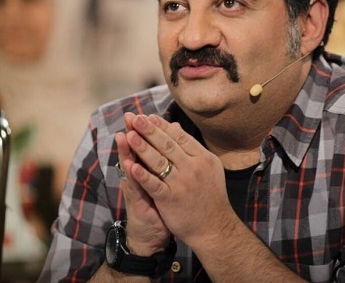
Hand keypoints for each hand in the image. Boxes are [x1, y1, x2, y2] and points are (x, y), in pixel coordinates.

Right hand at [115, 113, 170, 255]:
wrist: (153, 236)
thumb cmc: (160, 203)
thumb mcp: (164, 179)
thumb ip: (166, 158)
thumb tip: (174, 133)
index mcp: (148, 169)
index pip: (146, 145)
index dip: (145, 130)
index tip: (143, 113)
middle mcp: (139, 176)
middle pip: (135, 151)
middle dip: (134, 134)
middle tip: (129, 117)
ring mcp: (137, 189)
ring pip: (131, 167)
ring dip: (127, 151)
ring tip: (123, 135)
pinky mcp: (138, 204)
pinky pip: (135, 189)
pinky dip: (133, 177)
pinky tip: (130, 165)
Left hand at [125, 113, 236, 246]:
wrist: (214, 226)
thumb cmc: (211, 195)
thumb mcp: (208, 167)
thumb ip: (191, 148)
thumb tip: (176, 127)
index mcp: (203, 157)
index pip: (179, 137)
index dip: (161, 126)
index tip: (148, 117)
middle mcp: (193, 167)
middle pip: (167, 145)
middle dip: (149, 131)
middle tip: (134, 118)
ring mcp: (182, 183)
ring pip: (158, 161)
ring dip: (142, 147)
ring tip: (129, 135)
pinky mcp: (171, 199)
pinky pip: (154, 184)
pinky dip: (142, 175)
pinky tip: (131, 166)